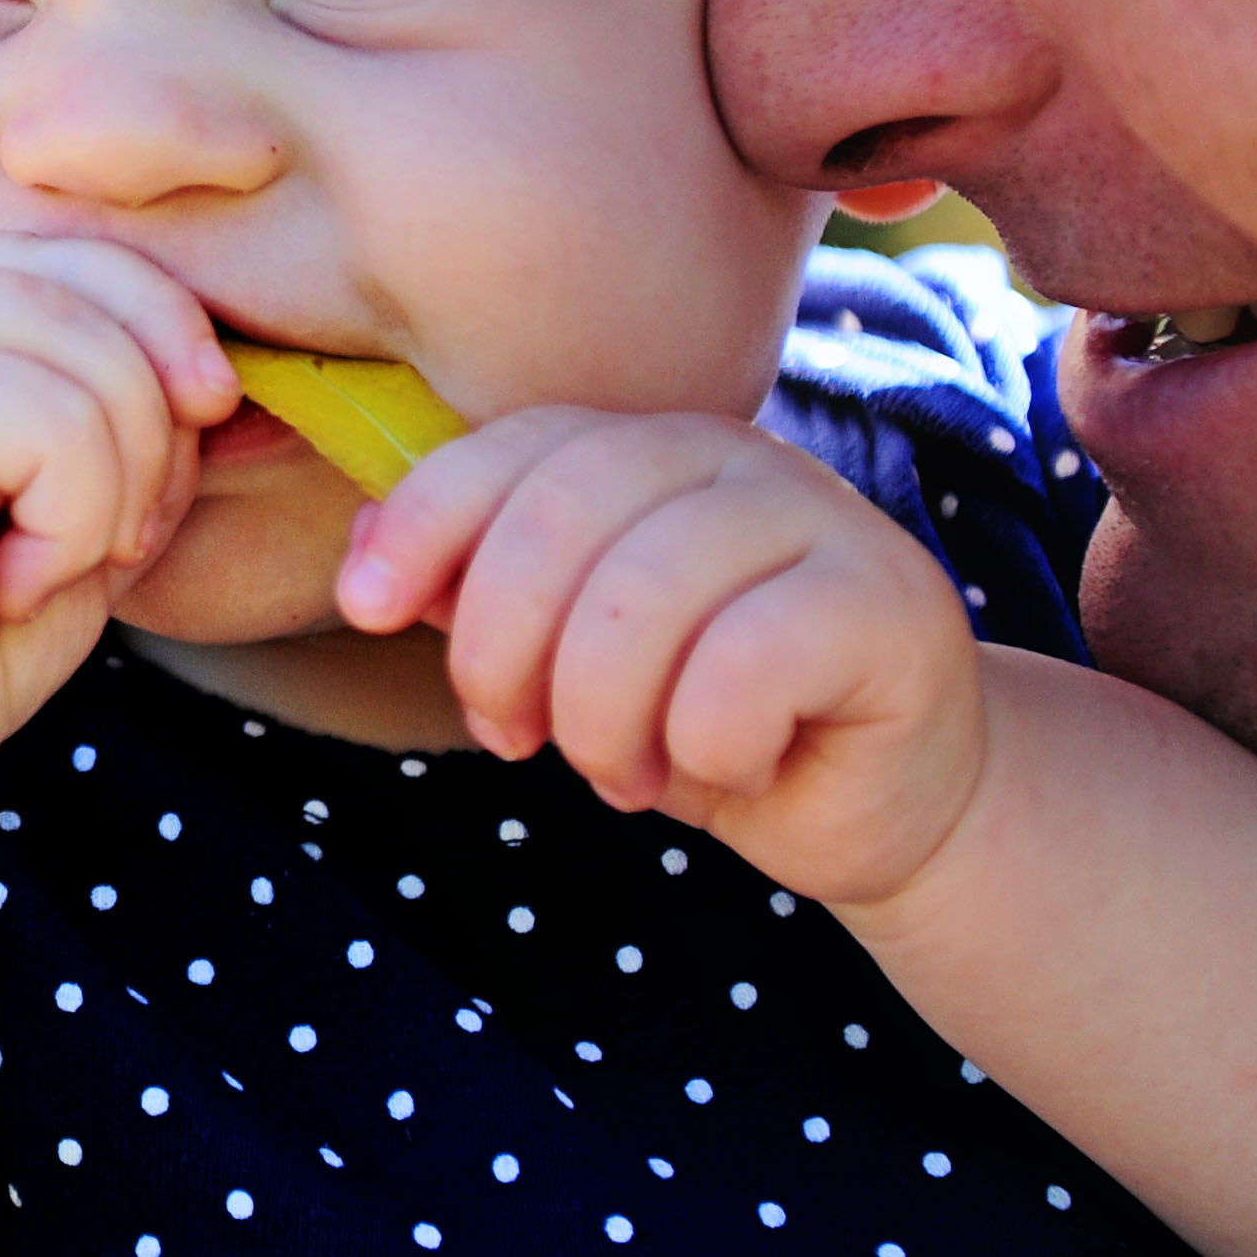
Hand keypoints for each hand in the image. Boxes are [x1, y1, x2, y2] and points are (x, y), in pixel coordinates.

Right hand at [0, 236, 239, 824]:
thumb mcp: (65, 513)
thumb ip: (122, 425)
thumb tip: (224, 375)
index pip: (77, 249)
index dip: (163, 320)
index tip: (201, 421)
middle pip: (93, 281)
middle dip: (160, 412)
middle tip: (125, 536)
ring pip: (86, 356)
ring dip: (117, 483)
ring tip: (54, 568)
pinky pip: (52, 422)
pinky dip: (70, 522)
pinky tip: (9, 587)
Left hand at [334, 407, 987, 910]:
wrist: (876, 807)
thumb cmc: (707, 727)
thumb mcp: (568, 661)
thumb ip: (485, 598)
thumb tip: (366, 563)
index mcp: (647, 451)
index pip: (512, 449)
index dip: (423, 520)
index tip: (365, 607)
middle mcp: (734, 456)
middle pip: (561, 518)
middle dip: (505, 652)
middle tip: (516, 741)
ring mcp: (824, 516)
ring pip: (645, 596)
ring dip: (604, 720)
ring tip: (625, 775)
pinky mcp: (890, 603)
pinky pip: (744, 665)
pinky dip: (707, 745)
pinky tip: (732, 766)